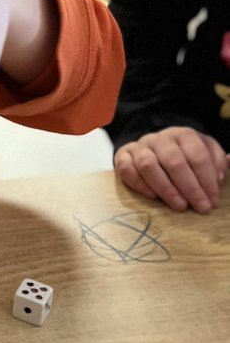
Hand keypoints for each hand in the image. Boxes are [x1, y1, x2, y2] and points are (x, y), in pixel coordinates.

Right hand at [114, 127, 228, 213]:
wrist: (153, 147)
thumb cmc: (183, 154)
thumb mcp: (204, 152)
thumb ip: (217, 161)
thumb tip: (224, 174)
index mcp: (183, 135)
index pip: (197, 155)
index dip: (207, 179)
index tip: (213, 200)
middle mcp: (160, 138)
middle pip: (174, 161)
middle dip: (190, 187)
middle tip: (201, 208)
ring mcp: (140, 146)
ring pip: (149, 165)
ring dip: (166, 188)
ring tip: (180, 206)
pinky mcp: (123, 155)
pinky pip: (126, 169)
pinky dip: (139, 184)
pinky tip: (153, 197)